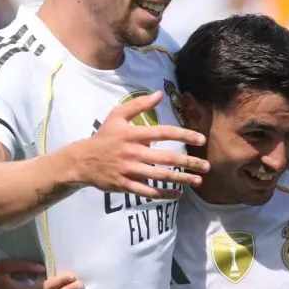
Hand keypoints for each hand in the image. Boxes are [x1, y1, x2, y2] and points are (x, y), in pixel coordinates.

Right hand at [68, 91, 208, 198]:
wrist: (82, 161)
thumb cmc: (104, 136)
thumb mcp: (117, 115)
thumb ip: (138, 104)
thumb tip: (159, 94)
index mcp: (133, 134)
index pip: (164, 133)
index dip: (184, 135)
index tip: (201, 139)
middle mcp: (133, 152)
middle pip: (166, 158)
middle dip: (189, 163)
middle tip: (206, 166)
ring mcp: (129, 170)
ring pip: (160, 176)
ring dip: (181, 179)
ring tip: (198, 181)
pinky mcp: (125, 185)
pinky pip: (148, 191)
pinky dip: (163, 194)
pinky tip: (178, 194)